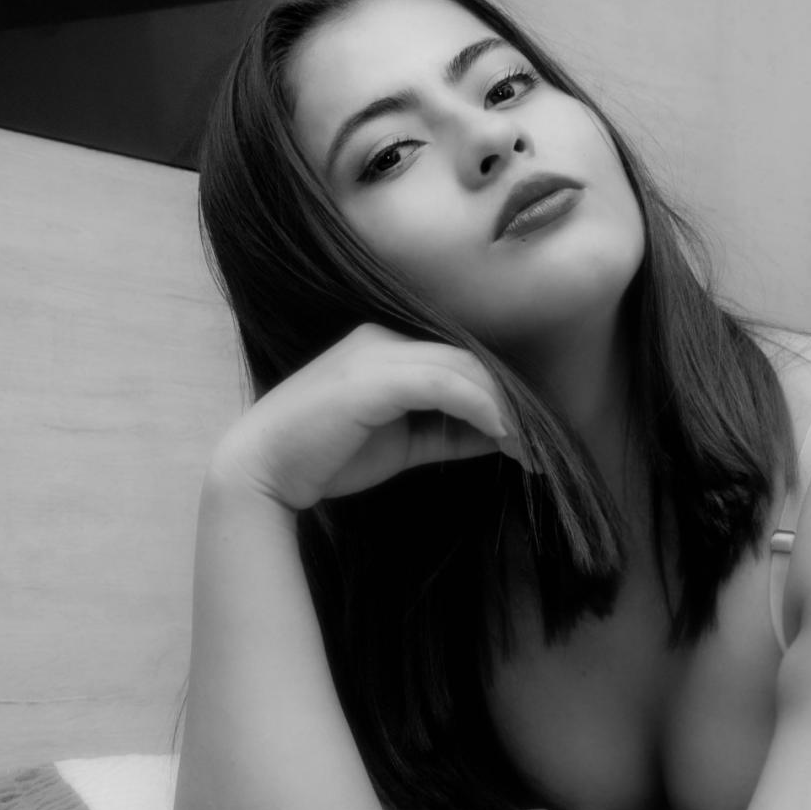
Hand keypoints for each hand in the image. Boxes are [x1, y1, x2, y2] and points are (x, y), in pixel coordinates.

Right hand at [211, 324, 524, 510]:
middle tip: (546, 449)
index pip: (463, 362)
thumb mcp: (407, 442)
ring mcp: (375, 353)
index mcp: (388, 346)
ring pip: (464, 370)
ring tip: (533, 451)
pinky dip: (481, 409)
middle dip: (515, 406)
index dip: (505, 398)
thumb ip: (451, 431)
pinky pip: (443, 384)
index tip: (536, 440)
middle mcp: (383, 338)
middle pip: (471, 362)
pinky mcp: (372, 378)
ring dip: (507, 412)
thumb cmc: (330, 458)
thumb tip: (505, 436)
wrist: (264, 471)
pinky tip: (504, 437)